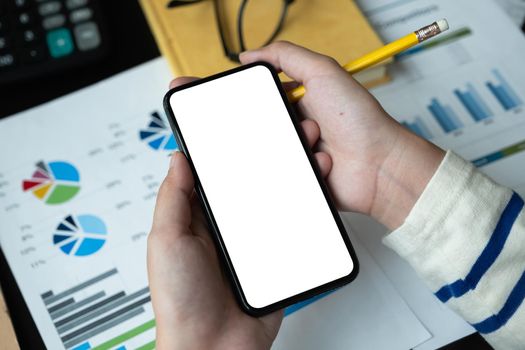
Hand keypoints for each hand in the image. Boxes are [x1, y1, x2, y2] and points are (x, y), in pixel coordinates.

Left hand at [148, 77, 327, 349]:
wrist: (214, 349)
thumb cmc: (181, 301)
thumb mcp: (166, 241)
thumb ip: (173, 198)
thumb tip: (178, 156)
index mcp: (199, 217)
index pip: (215, 171)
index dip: (227, 145)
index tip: (242, 118)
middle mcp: (228, 224)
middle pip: (251, 180)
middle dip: (270, 153)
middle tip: (287, 127)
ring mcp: (255, 240)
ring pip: (276, 199)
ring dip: (293, 174)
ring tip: (308, 149)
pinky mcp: (277, 257)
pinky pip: (293, 227)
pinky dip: (306, 208)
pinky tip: (317, 188)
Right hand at [240, 42, 444, 228]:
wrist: (379, 163)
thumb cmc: (359, 118)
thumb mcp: (322, 72)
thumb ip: (285, 55)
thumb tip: (250, 56)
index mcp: (301, 100)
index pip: (265, 97)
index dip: (260, 99)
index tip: (264, 100)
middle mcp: (299, 125)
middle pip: (266, 126)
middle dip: (280, 123)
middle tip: (303, 120)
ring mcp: (301, 151)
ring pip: (272, 151)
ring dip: (295, 144)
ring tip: (319, 141)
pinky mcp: (302, 175)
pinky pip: (283, 173)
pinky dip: (304, 166)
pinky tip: (325, 161)